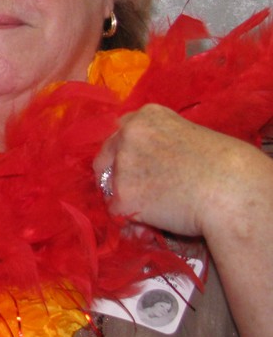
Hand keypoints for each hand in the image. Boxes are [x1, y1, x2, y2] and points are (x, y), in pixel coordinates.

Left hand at [93, 103, 271, 238]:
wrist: (231, 191)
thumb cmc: (222, 166)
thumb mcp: (187, 136)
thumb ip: (158, 141)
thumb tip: (143, 163)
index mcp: (145, 116)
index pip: (120, 133)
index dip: (126, 153)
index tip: (138, 165)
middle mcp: (127, 135)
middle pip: (105, 157)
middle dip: (115, 174)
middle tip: (139, 189)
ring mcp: (122, 165)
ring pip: (110, 187)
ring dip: (126, 197)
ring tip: (157, 205)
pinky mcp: (122, 195)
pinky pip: (117, 212)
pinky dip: (131, 219)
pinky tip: (154, 220)